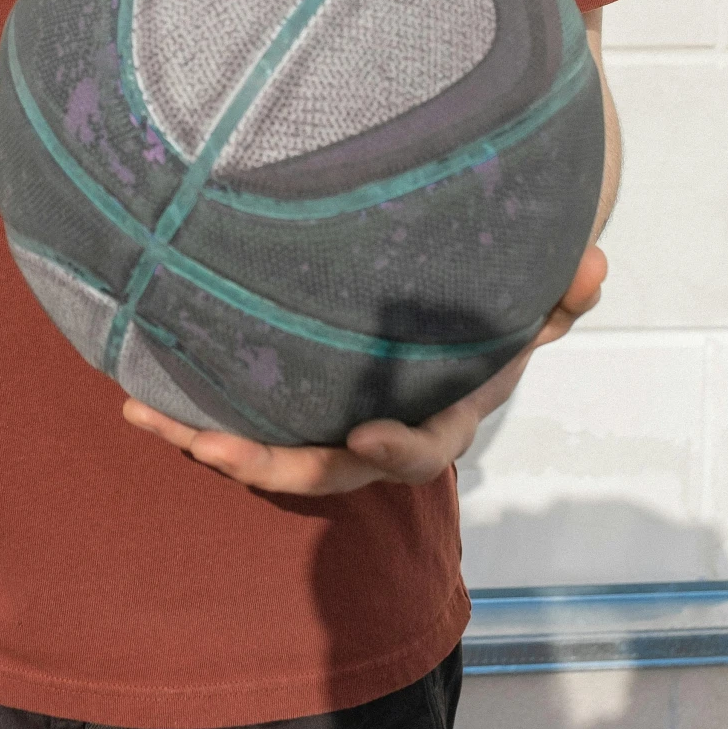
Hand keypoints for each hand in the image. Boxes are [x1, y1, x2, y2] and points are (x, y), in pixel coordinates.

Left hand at [123, 244, 607, 496]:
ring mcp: (322, 429)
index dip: (395, 447)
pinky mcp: (280, 413)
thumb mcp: (528, 311)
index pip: (419, 448)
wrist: (436, 336)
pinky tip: (131, 396)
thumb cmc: (483, 322)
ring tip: (151, 418)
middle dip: (268, 461)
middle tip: (219, 446)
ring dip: (205, 439)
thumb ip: (561, 295)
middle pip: (321, 467)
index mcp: (434, 421)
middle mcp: (372, 437)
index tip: (366, 433)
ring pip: (261, 451)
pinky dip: (184, 413)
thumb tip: (596, 261)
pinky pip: (233, 420)